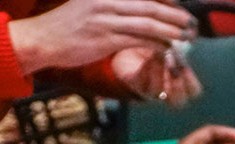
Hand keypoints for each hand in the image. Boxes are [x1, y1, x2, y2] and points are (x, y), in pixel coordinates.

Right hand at [7, 0, 193, 73]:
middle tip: (191, 23)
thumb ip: (116, 5)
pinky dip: (156, 44)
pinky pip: (138, 40)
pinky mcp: (105, 40)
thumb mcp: (91, 4)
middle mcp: (106, 1)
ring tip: (186, 36)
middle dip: (176, 15)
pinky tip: (166, 47)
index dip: (168, 1)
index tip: (181, 8)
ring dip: (171, 31)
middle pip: (151, 6)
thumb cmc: (69, 24)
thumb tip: (147, 10)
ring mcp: (105, 20)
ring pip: (148, 24)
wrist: (42, 39)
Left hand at [112, 46, 201, 105]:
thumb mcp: (173, 45)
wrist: (133, 41)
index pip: (193, 92)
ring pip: (156, 91)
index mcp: (182, 85)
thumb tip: (189, 39)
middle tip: (173, 67)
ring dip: (159, 72)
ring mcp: (149, 91)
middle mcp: (166, 92)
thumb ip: (182, 49)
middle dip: (176, 85)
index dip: (191, 82)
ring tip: (159, 55)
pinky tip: (149, 57)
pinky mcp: (132, 83)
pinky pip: (140, 81)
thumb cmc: (159, 43)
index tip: (184, 65)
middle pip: (178, 102)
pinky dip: (146, 69)